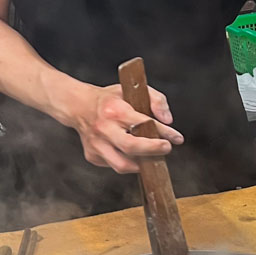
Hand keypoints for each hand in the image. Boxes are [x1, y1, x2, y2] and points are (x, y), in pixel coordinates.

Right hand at [62, 82, 183, 173]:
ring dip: (141, 164)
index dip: (164, 132)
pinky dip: (127, 162)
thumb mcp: (133, 90)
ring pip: (122, 165)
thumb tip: (168, 121)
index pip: (143, 123)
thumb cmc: (109, 99)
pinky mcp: (92, 155)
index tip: (177, 138)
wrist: (78, 106)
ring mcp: (96, 144)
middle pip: (131, 147)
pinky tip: (131, 153)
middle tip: (166, 148)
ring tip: (151, 157)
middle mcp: (103, 128)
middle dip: (152, 150)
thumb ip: (156, 100)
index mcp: (114, 110)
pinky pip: (114, 165)